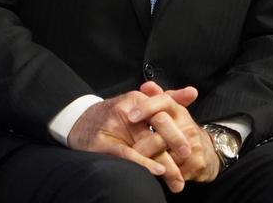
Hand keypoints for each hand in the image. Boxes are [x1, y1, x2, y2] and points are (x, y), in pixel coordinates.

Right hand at [66, 88, 197, 188]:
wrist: (79, 122)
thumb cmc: (114, 115)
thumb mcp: (140, 104)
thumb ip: (167, 99)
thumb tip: (193, 92)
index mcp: (139, 100)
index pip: (164, 114)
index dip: (179, 132)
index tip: (192, 148)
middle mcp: (129, 110)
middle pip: (159, 125)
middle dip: (176, 145)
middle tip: (188, 160)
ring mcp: (115, 125)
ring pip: (146, 144)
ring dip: (165, 163)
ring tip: (177, 179)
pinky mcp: (104, 143)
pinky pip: (128, 154)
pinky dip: (144, 163)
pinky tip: (157, 171)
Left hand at [131, 82, 221, 187]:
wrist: (205, 152)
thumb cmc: (180, 130)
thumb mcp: (170, 113)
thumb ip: (156, 98)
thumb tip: (147, 86)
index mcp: (178, 111)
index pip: (164, 101)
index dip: (146, 107)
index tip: (130, 116)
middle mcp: (188, 125)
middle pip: (163, 131)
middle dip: (144, 142)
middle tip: (130, 149)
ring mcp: (194, 145)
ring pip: (166, 154)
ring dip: (149, 161)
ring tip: (135, 164)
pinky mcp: (197, 164)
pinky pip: (174, 172)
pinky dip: (161, 175)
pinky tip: (151, 175)